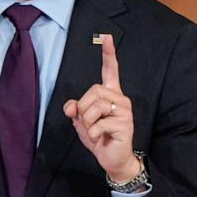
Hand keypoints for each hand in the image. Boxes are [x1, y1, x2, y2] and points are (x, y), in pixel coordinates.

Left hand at [63, 34, 140, 182]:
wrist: (113, 159)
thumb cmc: (99, 137)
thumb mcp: (81, 122)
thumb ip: (75, 110)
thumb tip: (71, 107)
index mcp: (110, 94)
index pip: (110, 70)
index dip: (108, 54)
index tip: (107, 37)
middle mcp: (120, 98)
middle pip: (93, 90)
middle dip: (83, 108)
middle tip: (87, 122)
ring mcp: (124, 110)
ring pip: (96, 106)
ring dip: (87, 122)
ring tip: (94, 131)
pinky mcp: (125, 124)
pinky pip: (100, 123)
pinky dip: (92, 133)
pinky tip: (98, 138)